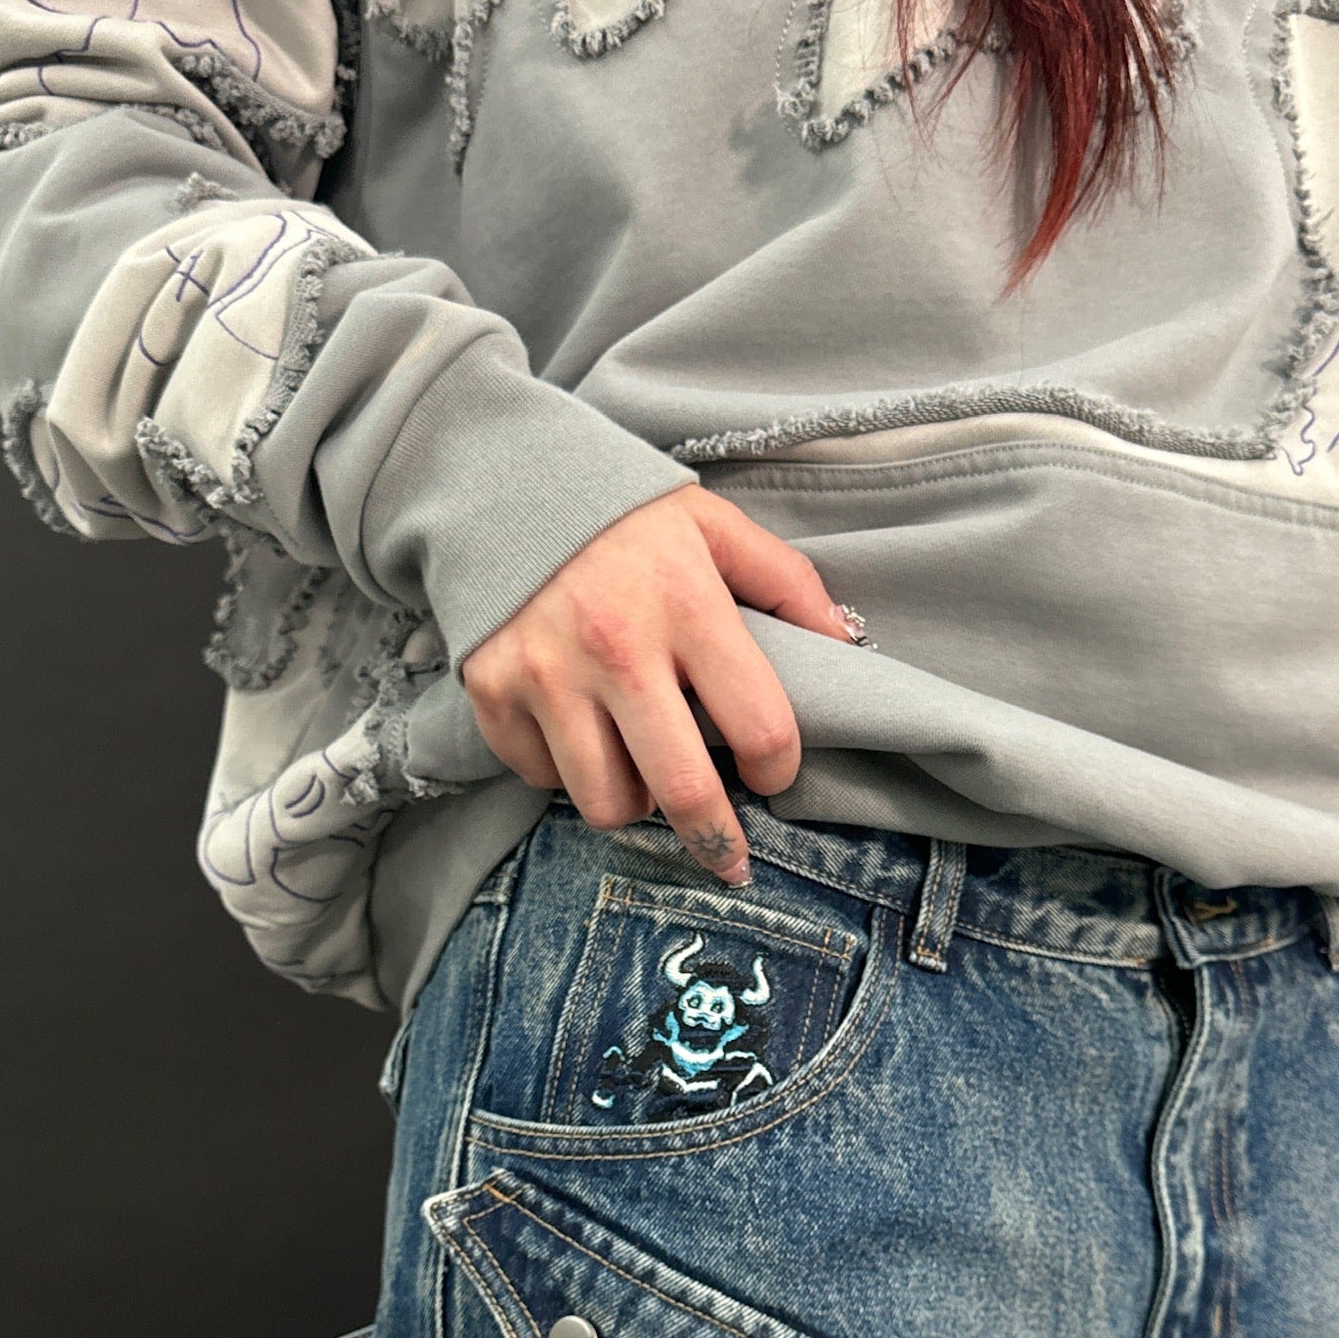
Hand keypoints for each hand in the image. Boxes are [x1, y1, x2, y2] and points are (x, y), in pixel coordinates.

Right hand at [463, 484, 858, 883]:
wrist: (500, 479)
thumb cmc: (621, 513)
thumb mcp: (711, 524)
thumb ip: (785, 581)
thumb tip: (844, 643)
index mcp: (687, 605)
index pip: (761, 727)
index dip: (778, 769)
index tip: (772, 774)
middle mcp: (617, 648)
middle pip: (684, 792)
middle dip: (719, 843)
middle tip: (730, 858)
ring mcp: (548, 676)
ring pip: (608, 803)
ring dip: (635, 803)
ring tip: (643, 774)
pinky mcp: (494, 692)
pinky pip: (542, 777)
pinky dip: (564, 771)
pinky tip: (578, 735)